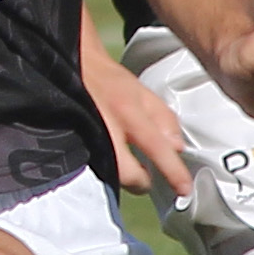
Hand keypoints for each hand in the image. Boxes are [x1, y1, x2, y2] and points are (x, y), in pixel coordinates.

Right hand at [82, 29, 193, 205]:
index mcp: (127, 111)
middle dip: (139, 183)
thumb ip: (164, 119)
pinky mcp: (70, 144)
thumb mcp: (142, 92)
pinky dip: (104, 170)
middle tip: (146, 180)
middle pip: (126, 171)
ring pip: (108, 172)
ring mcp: (86, 137)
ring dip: (122, 178)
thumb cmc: (107, 80)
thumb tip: (177, 147)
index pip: (156, 146)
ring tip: (129, 170)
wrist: (71, 65)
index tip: (183, 188)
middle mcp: (106, 126)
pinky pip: (91, 167)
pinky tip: (109, 163)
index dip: (172, 172)